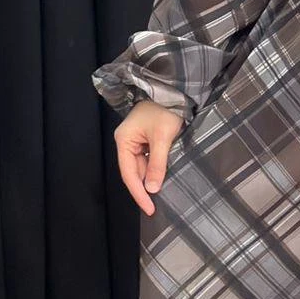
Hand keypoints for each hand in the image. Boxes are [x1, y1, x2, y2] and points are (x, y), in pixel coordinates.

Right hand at [114, 97, 184, 215]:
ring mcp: (136, 140)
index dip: (138, 193)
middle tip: (156, 206)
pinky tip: (164, 177)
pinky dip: (156, 168)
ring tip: (162, 195)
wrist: (175, 89)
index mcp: (124, 140)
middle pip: (134, 171)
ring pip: (142, 166)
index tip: (149, 209)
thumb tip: (152, 189)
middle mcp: (126, 141)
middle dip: (145, 188)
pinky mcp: (146, 138)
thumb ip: (157, 164)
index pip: (129, 174)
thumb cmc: (166, 110)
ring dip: (152, 178)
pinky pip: (149, 158)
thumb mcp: (163, 138)